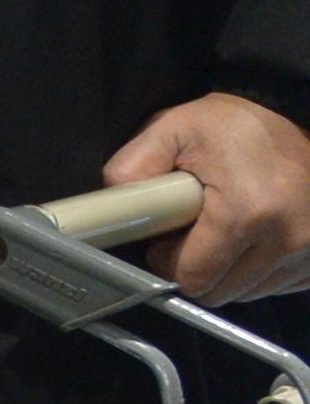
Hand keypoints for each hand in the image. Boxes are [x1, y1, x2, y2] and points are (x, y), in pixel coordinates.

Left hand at [104, 92, 309, 301]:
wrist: (297, 111)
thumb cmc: (236, 123)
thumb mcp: (173, 129)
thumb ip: (132, 167)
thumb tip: (111, 210)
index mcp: (245, 214)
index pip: (191, 277)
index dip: (167, 262)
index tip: (166, 237)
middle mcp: (287, 240)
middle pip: (220, 292)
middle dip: (196, 268)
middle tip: (193, 231)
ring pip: (249, 292)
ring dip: (229, 271)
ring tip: (227, 229)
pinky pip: (280, 286)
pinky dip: (260, 271)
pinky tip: (254, 238)